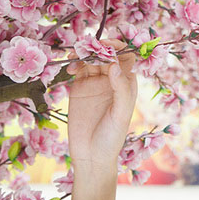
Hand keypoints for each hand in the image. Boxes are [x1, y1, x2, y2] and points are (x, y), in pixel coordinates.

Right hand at [65, 39, 137, 168]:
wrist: (91, 155)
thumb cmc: (112, 137)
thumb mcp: (121, 114)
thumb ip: (120, 89)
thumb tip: (115, 65)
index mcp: (127, 84)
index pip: (125, 57)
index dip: (118, 47)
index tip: (106, 45)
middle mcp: (112, 80)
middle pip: (107, 55)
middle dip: (98, 46)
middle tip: (88, 45)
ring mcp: (95, 83)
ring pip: (91, 59)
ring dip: (85, 52)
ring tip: (77, 54)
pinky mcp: (79, 89)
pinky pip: (78, 69)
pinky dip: (74, 63)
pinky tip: (71, 66)